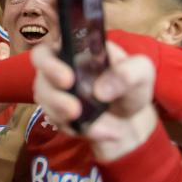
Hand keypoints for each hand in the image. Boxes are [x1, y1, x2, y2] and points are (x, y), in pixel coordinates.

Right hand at [31, 43, 157, 160]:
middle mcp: (59, 70)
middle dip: (52, 92)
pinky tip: (102, 131)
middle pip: (38, 76)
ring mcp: (55, 94)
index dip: (49, 63)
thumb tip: (101, 90)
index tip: (67, 79)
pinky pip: (57, 122)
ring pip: (44, 100)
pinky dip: (77, 129)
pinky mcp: (58, 116)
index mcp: (75, 52)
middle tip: (73, 109)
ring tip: (94, 125)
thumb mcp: (143, 73)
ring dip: (63, 114)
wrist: (131, 124)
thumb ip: (129, 72)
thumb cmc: (132, 89)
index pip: (48, 50)